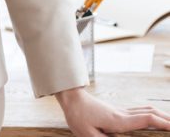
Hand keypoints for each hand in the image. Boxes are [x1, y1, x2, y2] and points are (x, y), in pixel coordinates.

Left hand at [55, 86, 169, 135]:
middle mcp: (122, 113)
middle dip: (166, 119)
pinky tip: (155, 117)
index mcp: (118, 120)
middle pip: (150, 113)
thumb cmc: (78, 117)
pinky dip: (152, 114)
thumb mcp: (87, 135)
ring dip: (161, 115)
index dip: (161, 123)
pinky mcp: (118, 111)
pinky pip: (140, 111)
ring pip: (146, 110)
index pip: (145, 119)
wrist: (71, 98)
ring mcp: (121, 110)